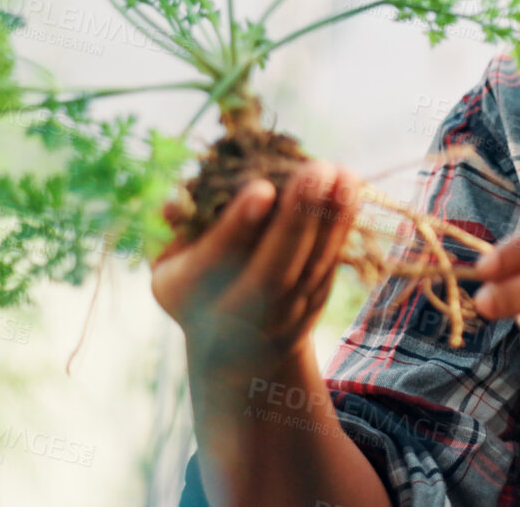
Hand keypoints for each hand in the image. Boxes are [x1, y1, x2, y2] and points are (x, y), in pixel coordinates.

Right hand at [150, 161, 363, 387]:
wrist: (234, 348)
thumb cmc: (194, 285)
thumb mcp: (168, 265)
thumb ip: (172, 231)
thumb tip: (171, 206)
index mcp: (190, 292)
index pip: (216, 258)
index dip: (238, 225)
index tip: (262, 189)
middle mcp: (238, 311)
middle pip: (274, 270)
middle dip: (296, 218)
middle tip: (315, 171)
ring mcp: (282, 314)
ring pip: (311, 266)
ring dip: (331, 217)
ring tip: (342, 173)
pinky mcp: (314, 304)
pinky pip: (331, 262)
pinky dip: (343, 226)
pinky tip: (351, 188)